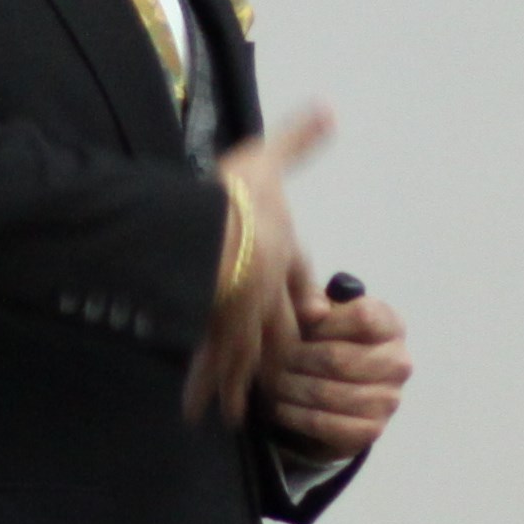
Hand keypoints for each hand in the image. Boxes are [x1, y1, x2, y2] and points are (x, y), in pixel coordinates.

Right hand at [183, 105, 328, 422]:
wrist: (211, 236)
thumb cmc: (239, 199)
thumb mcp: (270, 159)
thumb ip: (298, 139)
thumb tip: (330, 109)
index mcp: (279, 256)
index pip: (297, 280)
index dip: (303, 299)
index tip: (312, 318)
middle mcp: (263, 294)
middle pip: (276, 334)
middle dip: (276, 359)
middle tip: (276, 385)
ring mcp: (236, 317)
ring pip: (242, 358)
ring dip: (238, 386)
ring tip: (231, 415)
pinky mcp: (208, 330)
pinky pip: (206, 366)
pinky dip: (200, 390)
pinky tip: (192, 411)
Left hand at [259, 280, 409, 463]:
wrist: (332, 389)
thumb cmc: (323, 340)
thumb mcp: (318, 313)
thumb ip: (311, 299)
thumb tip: (313, 311)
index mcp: (391, 324)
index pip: (362, 317)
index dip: (323, 322)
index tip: (297, 325)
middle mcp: (399, 362)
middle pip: (338, 358)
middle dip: (295, 358)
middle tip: (267, 358)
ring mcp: (389, 399)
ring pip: (328, 393)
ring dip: (290, 388)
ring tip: (268, 381)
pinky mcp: (372, 429)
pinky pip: (326, 424)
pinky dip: (296, 416)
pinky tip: (279, 406)